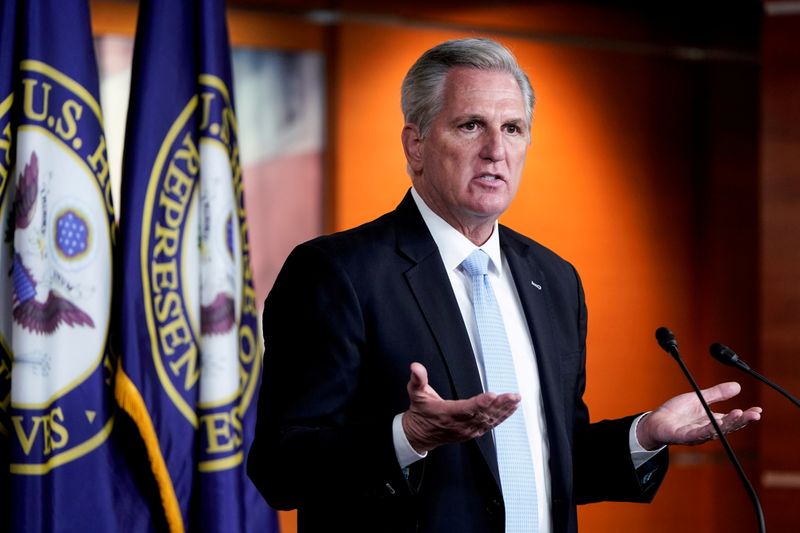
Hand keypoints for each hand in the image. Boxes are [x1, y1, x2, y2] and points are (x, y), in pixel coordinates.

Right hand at [401, 362, 519, 453]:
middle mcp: (459, 424)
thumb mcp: (415, 394)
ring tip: (515, 400)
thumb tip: (415, 367)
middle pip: (482, 414)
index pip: (466, 408)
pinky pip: (490, 425)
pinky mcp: (473, 432)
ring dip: (504, 410)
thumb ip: (417, 380)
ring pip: (489, 420)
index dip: (479, 403)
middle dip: (499, 405)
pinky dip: (502, 417)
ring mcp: (467, 430)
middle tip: (512, 396)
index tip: (491, 396)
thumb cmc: (421, 413)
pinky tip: (511, 409)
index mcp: (446, 413)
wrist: (420, 434)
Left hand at [637, 381, 761, 449]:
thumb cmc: (677, 412)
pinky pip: (697, 433)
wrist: (656, 421)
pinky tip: (717, 424)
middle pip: (728, 426)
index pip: (732, 419)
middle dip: (742, 420)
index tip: (758, 410)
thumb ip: (717, 394)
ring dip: (728, 423)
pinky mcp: (683, 436)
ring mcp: (696, 435)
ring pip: (715, 430)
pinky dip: (708, 429)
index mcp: (712, 421)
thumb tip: (737, 386)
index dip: (745, 416)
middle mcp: (707, 430)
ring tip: (739, 414)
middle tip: (755, 414)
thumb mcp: (699, 398)